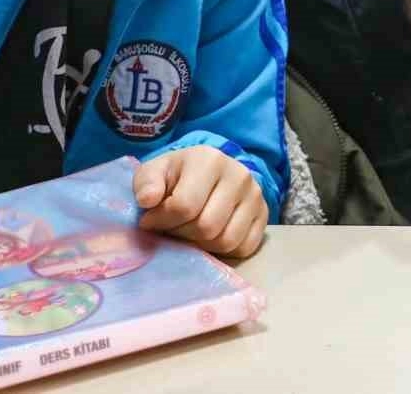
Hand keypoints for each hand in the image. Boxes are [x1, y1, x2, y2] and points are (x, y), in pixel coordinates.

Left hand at [134, 146, 268, 258]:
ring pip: (226, 241)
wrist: (209, 173)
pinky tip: (210, 237)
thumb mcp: (155, 172)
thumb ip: (146, 183)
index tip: (150, 220)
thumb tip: (148, 201)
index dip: (162, 221)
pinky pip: (244, 248)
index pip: (184, 206)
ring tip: (190, 233)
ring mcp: (255, 196)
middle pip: (207, 227)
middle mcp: (239, 175)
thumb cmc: (177, 176)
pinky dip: (224, 251)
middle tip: (172, 228)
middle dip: (182, 234)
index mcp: (210, 160)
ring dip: (202, 246)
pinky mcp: (264, 216)